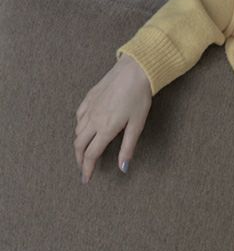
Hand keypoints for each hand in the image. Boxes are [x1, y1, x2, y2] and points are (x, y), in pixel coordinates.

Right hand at [74, 54, 152, 183]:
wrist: (134, 71)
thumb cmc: (139, 98)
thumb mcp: (137, 125)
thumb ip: (128, 147)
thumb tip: (122, 168)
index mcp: (105, 128)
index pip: (91, 154)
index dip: (87, 169)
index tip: (86, 179)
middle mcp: (93, 119)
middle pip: (79, 144)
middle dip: (79, 159)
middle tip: (83, 169)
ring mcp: (89, 107)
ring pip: (77, 131)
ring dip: (78, 144)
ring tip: (83, 152)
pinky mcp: (89, 97)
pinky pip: (78, 116)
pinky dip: (78, 127)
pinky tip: (83, 129)